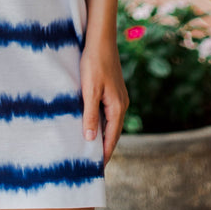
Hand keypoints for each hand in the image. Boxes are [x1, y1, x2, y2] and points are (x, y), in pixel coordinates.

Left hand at [80, 36, 128, 164]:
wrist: (101, 39)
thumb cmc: (94, 63)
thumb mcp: (89, 90)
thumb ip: (90, 115)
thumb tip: (90, 139)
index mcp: (117, 107)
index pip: (111, 138)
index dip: (104, 154)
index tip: (96, 170)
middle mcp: (121, 104)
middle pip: (113, 132)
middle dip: (104, 147)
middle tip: (91, 164)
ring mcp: (118, 97)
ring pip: (110, 122)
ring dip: (102, 135)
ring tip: (90, 148)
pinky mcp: (112, 90)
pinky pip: (108, 113)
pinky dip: (100, 122)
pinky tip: (91, 123)